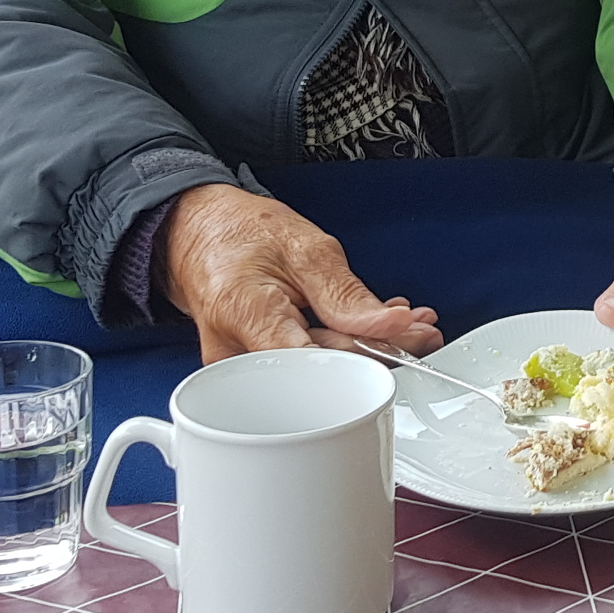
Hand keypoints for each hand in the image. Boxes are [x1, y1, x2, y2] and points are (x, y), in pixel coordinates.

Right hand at [159, 184, 443, 364]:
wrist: (197, 236)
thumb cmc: (241, 235)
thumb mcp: (304, 246)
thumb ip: (346, 293)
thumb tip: (391, 326)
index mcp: (246, 313)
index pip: (316, 359)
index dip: (369, 354)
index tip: (409, 337)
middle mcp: (236, 354)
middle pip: (321, 370)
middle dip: (378, 348)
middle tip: (417, 327)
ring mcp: (239, 372)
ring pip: (316, 375)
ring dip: (362, 350)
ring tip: (396, 324)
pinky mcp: (250, 377)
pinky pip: (304, 371)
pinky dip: (339, 352)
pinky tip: (363, 332)